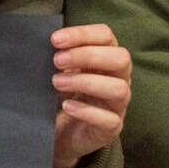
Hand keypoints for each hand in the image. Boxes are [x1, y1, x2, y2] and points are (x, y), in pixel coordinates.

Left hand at [51, 23, 130, 167]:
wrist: (58, 133)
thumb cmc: (62, 94)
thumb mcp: (60, 71)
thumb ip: (59, 55)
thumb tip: (47, 41)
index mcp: (107, 58)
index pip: (106, 36)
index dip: (83, 34)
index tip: (55, 40)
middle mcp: (119, 78)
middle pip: (121, 58)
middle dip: (87, 55)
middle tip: (56, 61)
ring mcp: (118, 104)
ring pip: (119, 88)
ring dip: (85, 82)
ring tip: (57, 82)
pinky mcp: (112, 128)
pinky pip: (110, 120)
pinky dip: (87, 111)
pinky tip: (67, 106)